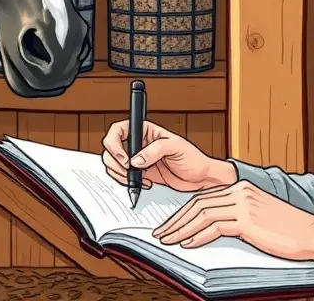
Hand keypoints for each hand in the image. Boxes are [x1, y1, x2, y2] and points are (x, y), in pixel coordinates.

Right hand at [101, 119, 234, 191]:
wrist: (201, 178)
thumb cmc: (194, 158)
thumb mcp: (176, 147)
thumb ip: (155, 150)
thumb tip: (136, 159)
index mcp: (146, 131)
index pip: (120, 129)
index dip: (115, 142)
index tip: (124, 157)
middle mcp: (140, 144)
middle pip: (112, 148)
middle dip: (115, 161)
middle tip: (128, 169)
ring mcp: (139, 160)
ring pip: (114, 164)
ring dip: (120, 173)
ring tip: (136, 178)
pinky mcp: (141, 174)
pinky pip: (124, 177)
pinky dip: (127, 182)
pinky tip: (143, 183)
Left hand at [152, 181, 313, 258]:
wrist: (311, 234)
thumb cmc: (287, 230)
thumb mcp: (257, 217)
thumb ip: (235, 216)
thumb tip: (209, 227)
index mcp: (240, 187)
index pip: (202, 198)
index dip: (182, 212)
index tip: (169, 225)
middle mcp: (239, 191)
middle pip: (197, 204)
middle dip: (175, 220)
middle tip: (161, 233)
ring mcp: (243, 204)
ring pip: (201, 214)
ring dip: (180, 228)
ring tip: (168, 240)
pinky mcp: (247, 219)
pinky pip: (214, 227)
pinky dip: (198, 236)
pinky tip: (188, 243)